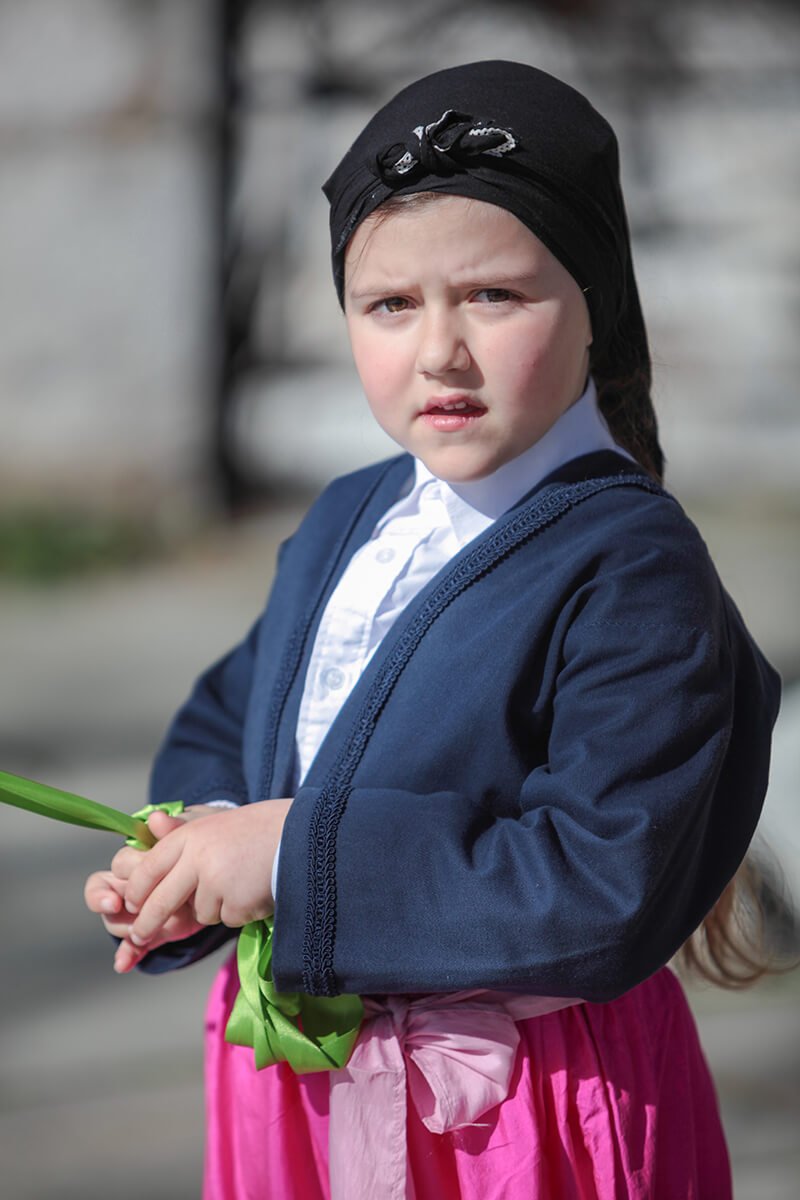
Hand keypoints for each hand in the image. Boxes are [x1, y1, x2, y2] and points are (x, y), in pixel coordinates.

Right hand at [84, 807, 219, 972]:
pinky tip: (124, 964)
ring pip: (118, 921)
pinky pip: (135, 943)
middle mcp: (134, 882)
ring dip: (125, 930)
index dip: (110, 885)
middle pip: (107, 896)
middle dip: (114, 908)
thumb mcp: (195, 831)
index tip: (118, 899)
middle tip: (128, 914)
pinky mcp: (155, 927)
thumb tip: (156, 818)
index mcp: (139, 856)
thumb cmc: (205, 840)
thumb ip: (175, 828)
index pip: (116, 869)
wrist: (229, 864)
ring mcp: (142, 908)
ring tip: (140, 936)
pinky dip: (129, 953)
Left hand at [119, 799, 291, 950]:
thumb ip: (183, 835)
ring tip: (242, 879)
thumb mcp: (218, 825)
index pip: (150, 867)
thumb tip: (150, 826)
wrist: (305, 834)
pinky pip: (227, 918)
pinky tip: (255, 888)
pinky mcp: (236, 904)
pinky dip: (239, 910)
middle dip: (147, 922)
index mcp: (191, 836)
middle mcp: (198, 858)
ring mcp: (217, 882)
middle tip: (138, 936)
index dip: (138, 890)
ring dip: (215, 905)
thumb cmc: (260, 829)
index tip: (132, 904)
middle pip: (161, 900)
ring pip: (200, 912)